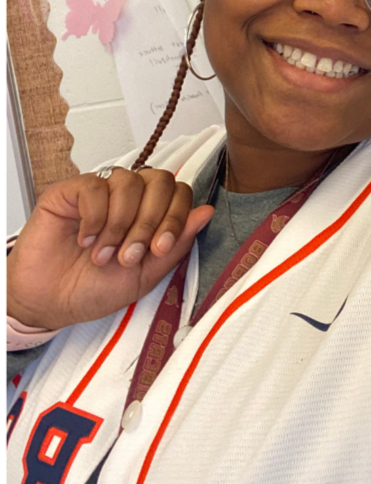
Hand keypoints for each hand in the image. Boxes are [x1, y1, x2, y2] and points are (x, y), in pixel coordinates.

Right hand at [6, 168, 213, 330]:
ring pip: (129, 182)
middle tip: (129, 255)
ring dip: (119, 224)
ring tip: (103, 254)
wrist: (49, 303)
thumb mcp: (144, 275)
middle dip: (149, 221)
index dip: (175, 217)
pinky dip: (94, 217)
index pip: (179, 192)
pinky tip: (86, 239)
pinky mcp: (71, 191)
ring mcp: (101, 190)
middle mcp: (129, 196)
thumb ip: (175, 244)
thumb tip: (207, 212)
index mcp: (151, 213)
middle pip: (160, 180)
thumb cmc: (94, 289)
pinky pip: (95, 186)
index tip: (159, 249)